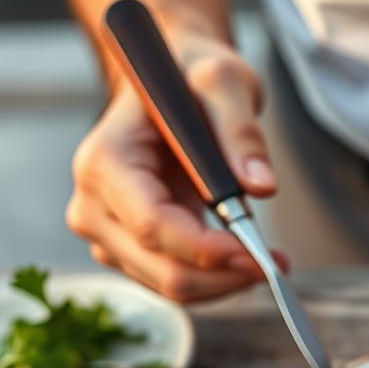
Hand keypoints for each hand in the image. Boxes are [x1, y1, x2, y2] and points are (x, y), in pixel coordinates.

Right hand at [66, 39, 279, 302]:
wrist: (165, 90)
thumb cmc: (187, 81)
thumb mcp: (222, 83)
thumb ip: (241, 131)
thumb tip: (262, 186)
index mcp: (105, 161)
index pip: (154, 226)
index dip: (208, 250)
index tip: (259, 255)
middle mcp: (92, 204)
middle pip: (161, 269)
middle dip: (225, 275)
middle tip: (276, 264)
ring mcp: (104, 233)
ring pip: (169, 286)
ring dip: (223, 282)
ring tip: (267, 257)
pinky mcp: (124, 251)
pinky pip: (172, 283)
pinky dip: (212, 279)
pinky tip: (240, 256)